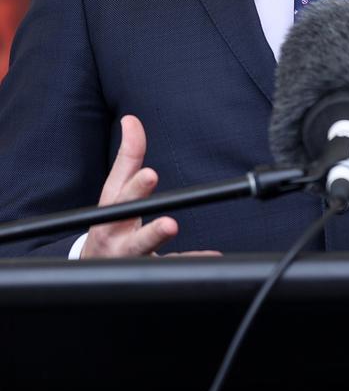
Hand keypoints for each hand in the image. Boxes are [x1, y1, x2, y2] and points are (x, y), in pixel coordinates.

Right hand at [81, 115, 219, 257]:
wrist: (95, 265)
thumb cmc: (110, 221)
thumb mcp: (115, 190)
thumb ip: (128, 157)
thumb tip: (131, 120)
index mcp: (110, 210)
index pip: (121, 192)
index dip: (135, 185)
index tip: (151, 174)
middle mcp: (115, 233)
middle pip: (126, 222)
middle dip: (140, 212)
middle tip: (166, 217)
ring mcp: (128, 255)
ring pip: (141, 248)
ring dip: (155, 236)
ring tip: (172, 225)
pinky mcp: (146, 269)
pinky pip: (170, 266)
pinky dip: (191, 259)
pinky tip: (211, 254)